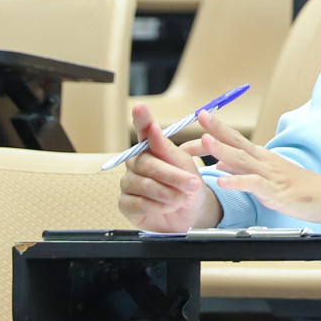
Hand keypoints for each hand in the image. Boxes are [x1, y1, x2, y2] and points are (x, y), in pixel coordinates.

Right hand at [116, 101, 222, 232]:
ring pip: (144, 185)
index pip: (143, 131)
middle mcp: (136, 164)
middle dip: (173, 176)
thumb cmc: (188, 185)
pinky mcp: (126, 204)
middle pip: (147, 164)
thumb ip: (168, 150)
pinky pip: (139, 203)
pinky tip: (171, 207)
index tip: (140, 107)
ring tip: (187, 199)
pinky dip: (159, 206)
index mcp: (151, 149)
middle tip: (194, 184)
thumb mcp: (186, 166)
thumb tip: (153, 130)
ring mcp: (128, 184)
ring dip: (169, 193)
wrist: (192, 213)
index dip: (142, 120)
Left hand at [197, 110, 320, 223]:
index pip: (236, 140)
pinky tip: (222, 180)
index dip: (217, 129)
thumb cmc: (301, 189)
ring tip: (205, 140)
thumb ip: (243, 170)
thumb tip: (221, 163)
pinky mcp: (276, 191)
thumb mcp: (267, 178)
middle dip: (217, 129)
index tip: (201, 116)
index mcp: (262, 158)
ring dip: (223, 149)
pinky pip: (254, 185)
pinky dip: (237, 182)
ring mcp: (271, 175)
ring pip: (243, 160)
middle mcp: (265, 162)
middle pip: (238, 142)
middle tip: (201, 114)